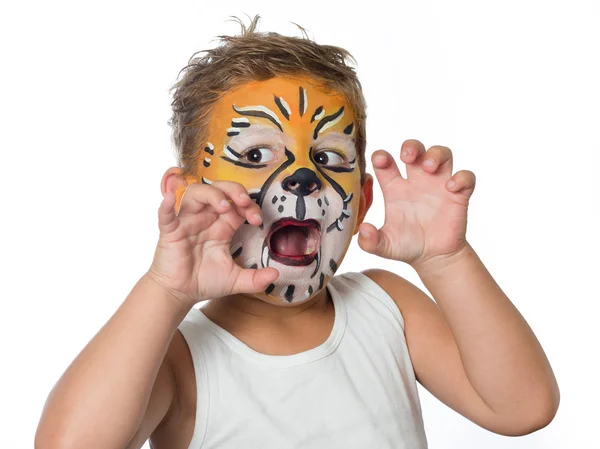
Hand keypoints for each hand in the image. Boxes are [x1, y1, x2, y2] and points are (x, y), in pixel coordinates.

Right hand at [147, 181, 278, 306]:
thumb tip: (276, 274)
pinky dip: (166, 206)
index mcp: (222, 226)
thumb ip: (256, 278)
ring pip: (196, 193)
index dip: (250, 206)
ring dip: (211, 194)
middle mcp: (205, 219)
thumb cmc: (204, 281)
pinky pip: (166, 215)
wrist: (180, 294)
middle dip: (234, 191)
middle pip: (219, 190)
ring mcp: (187, 223)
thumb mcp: (235, 280)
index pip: (238, 205)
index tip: (257, 220)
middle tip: (244, 202)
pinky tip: (170, 199)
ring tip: (223, 206)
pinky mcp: (170, 232)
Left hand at [358, 140, 475, 269]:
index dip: (381, 156)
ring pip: (442, 155)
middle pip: (415, 150)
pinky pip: (466, 177)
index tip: (380, 159)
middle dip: (411, 147)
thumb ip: (370, 241)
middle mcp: (416, 181)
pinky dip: (461, 177)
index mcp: (395, 188)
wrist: (434, 258)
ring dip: (436, 154)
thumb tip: (364, 229)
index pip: (386, 163)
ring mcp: (438, 185)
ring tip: (429, 168)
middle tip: (407, 157)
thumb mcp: (384, 246)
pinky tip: (451, 187)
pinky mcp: (458, 195)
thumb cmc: (406, 246)